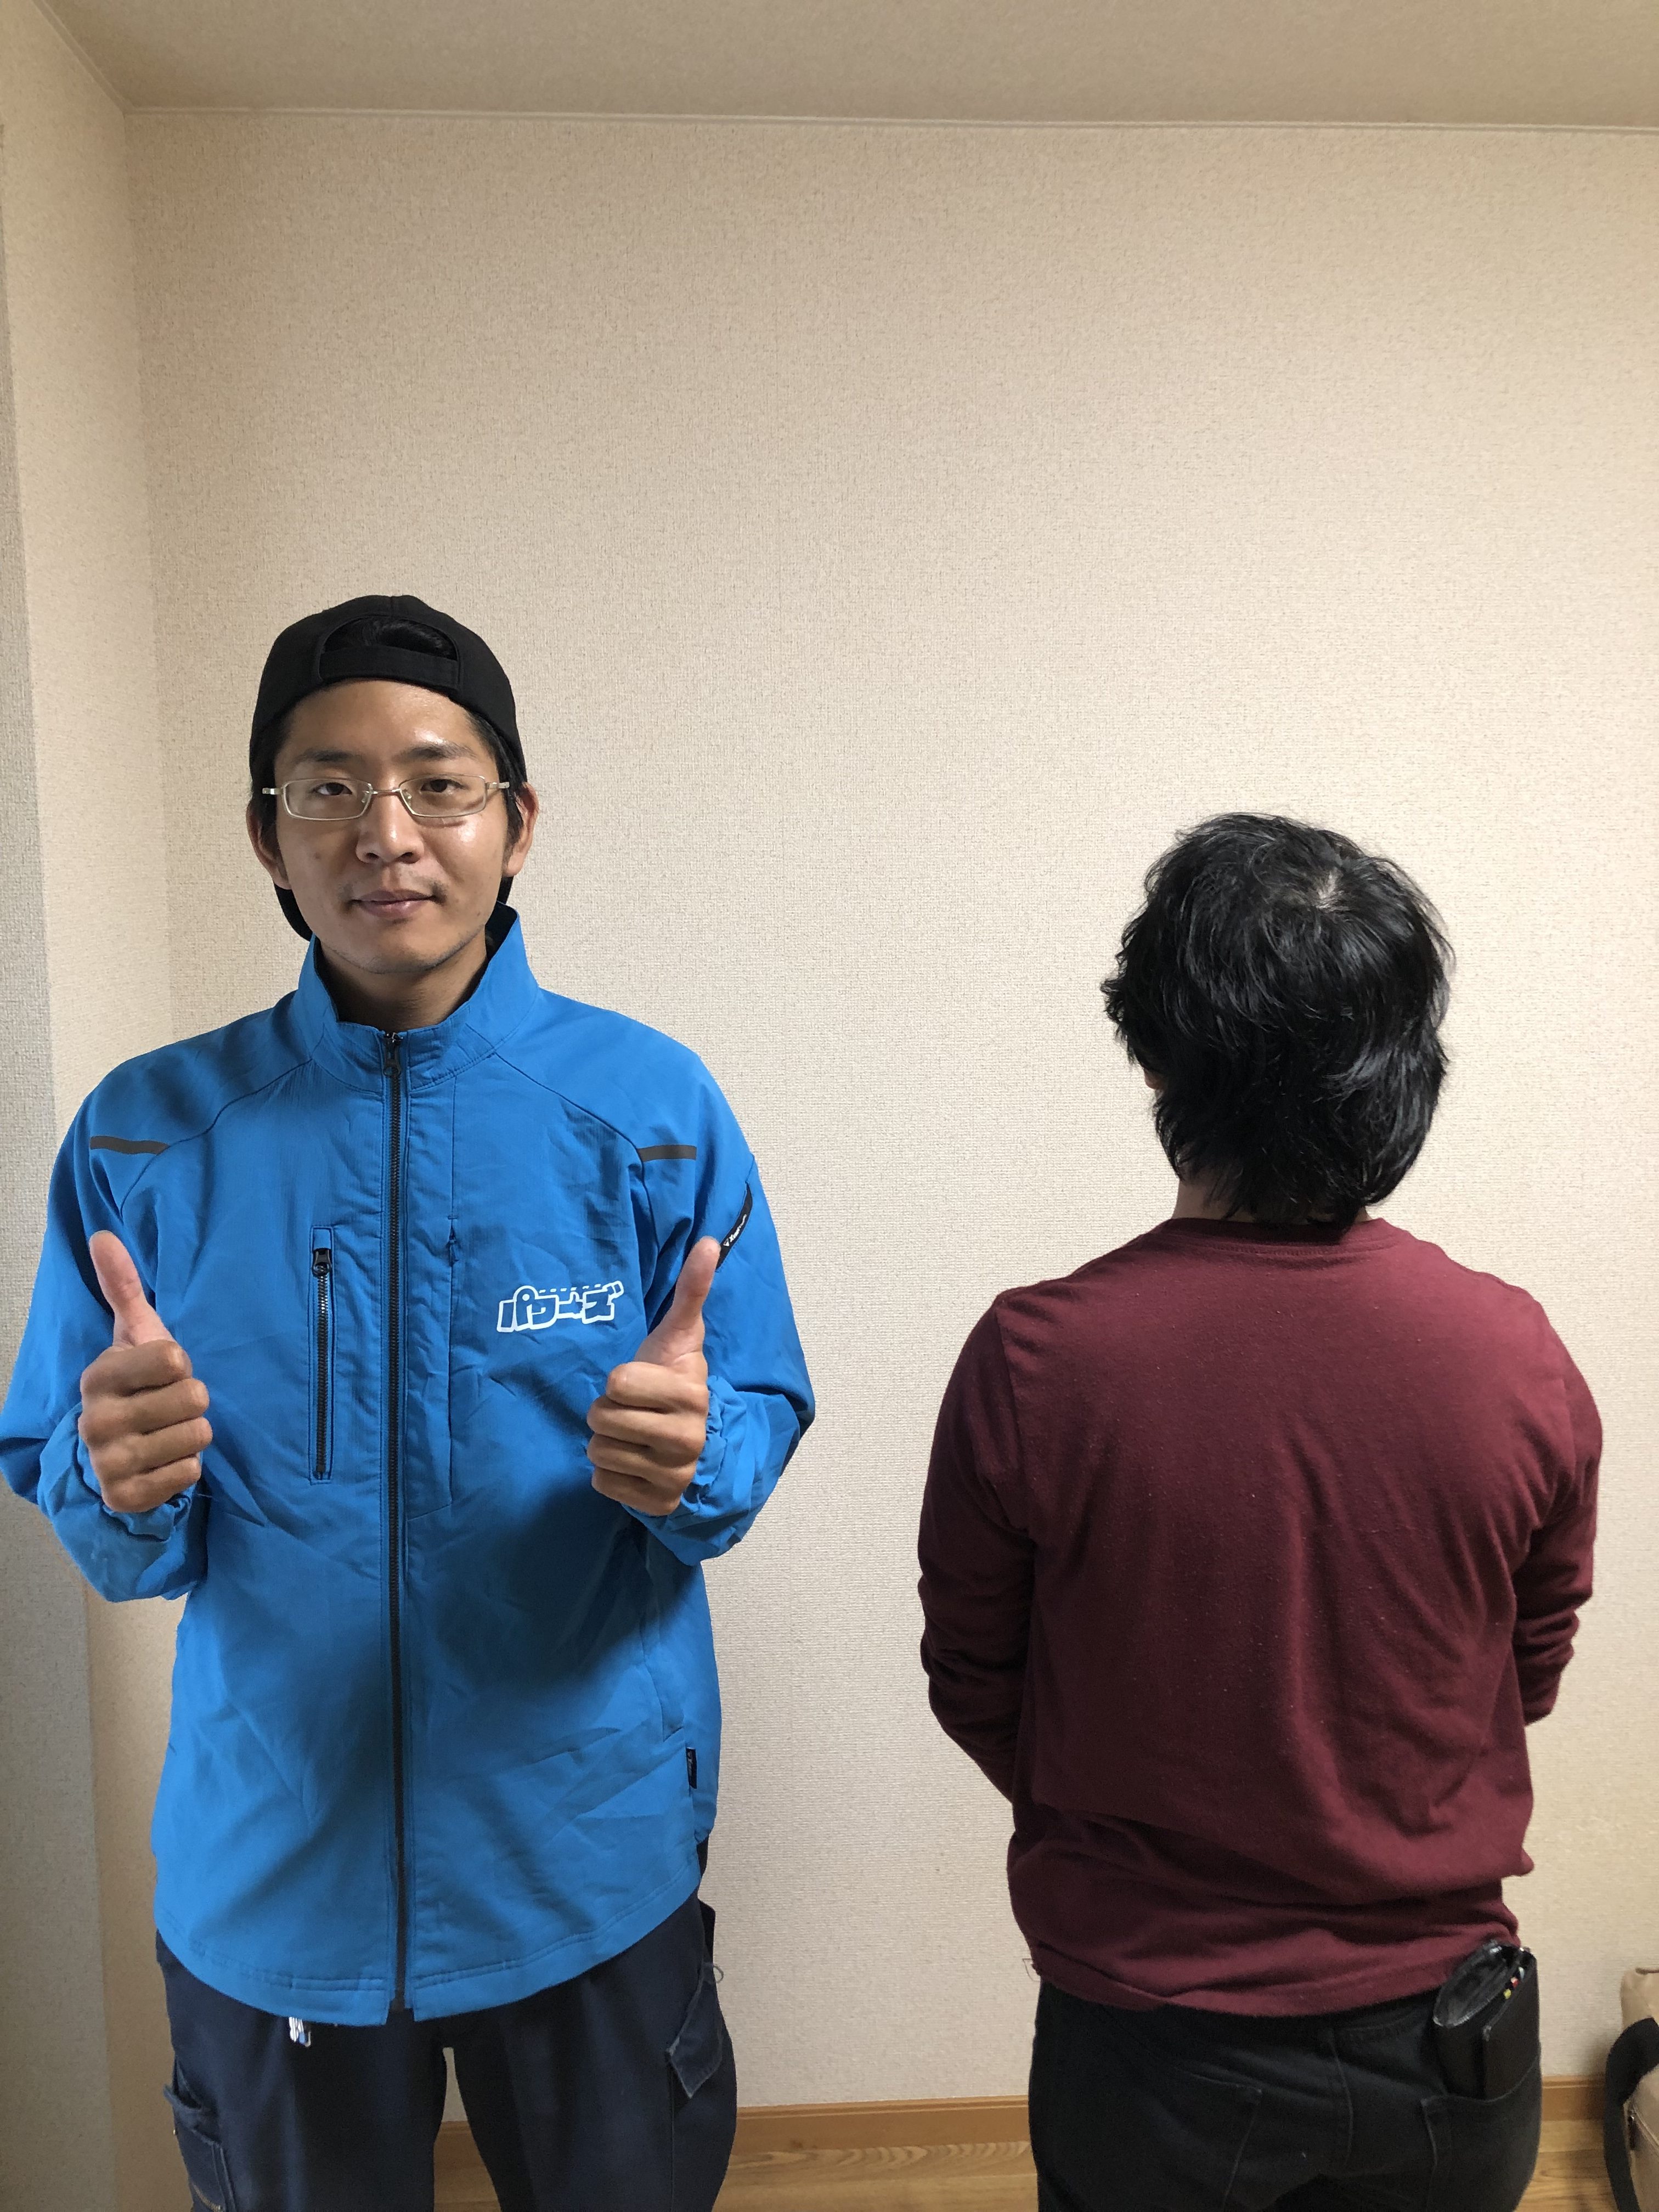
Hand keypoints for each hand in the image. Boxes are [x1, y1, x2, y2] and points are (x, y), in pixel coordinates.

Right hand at [77, 1232, 210, 1513]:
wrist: (117, 1453)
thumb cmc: (138, 1385)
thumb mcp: (135, 1334)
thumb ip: (123, 1286)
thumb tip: (103, 1236)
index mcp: (99, 1375)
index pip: (175, 1357)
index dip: (182, 1364)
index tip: (164, 1372)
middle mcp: (95, 1419)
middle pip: (194, 1398)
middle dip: (192, 1402)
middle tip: (170, 1407)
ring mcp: (108, 1461)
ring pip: (195, 1437)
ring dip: (193, 1435)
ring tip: (168, 1432)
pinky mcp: (124, 1496)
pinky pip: (188, 1474)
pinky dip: (187, 1468)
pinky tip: (166, 1461)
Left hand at [586, 1238, 717, 1517]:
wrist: (701, 1444)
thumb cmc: (677, 1383)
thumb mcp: (681, 1338)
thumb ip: (691, 1291)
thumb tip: (710, 1241)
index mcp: (691, 1395)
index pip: (618, 1383)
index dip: (619, 1380)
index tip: (639, 1383)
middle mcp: (686, 1440)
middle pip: (603, 1419)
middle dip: (607, 1411)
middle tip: (630, 1410)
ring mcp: (673, 1476)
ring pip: (598, 1452)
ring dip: (606, 1441)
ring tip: (630, 1434)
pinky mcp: (657, 1504)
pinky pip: (602, 1483)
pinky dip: (609, 1472)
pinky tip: (631, 1460)